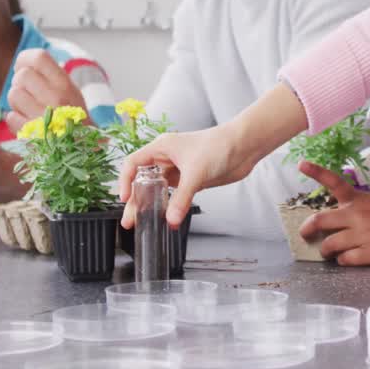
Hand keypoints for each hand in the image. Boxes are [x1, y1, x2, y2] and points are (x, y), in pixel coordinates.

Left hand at [5, 49, 87, 131]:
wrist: (82, 149)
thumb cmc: (72, 116)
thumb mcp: (70, 91)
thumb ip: (50, 75)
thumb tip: (23, 62)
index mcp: (66, 84)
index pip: (39, 57)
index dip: (25, 59)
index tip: (23, 67)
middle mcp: (57, 98)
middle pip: (22, 75)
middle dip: (20, 84)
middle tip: (28, 94)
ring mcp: (45, 118)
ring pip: (13, 95)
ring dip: (17, 102)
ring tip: (29, 109)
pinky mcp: (33, 135)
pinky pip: (11, 117)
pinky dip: (15, 120)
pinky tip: (27, 124)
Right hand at [117, 84, 308, 229]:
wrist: (244, 146)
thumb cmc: (219, 146)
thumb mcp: (196, 173)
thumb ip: (182, 198)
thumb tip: (171, 220)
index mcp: (161, 147)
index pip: (133, 163)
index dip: (125, 181)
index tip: (125, 198)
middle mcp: (167, 158)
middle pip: (143, 180)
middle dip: (135, 200)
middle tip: (129, 220)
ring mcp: (179, 169)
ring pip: (158, 189)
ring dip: (151, 204)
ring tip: (142, 222)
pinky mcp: (191, 179)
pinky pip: (174, 195)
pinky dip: (169, 206)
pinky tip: (167, 217)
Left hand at [297, 160, 369, 265]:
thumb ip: (358, 207)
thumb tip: (342, 218)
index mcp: (359, 199)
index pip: (333, 181)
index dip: (315, 172)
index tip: (301, 164)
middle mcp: (356, 215)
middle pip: (320, 220)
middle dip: (307, 229)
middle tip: (305, 234)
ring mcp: (362, 234)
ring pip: (329, 245)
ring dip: (326, 250)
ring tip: (328, 252)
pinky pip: (346, 259)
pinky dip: (343, 260)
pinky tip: (346, 258)